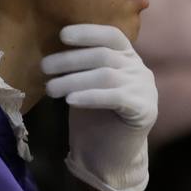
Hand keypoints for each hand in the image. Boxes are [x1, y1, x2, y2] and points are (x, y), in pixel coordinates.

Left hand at [41, 24, 155, 190]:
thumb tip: (52, 51)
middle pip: (103, 55)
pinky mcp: (145, 110)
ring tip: (50, 88)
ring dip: (73, 79)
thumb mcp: (87, 86)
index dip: (88, 32)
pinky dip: (90, 96)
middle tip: (44, 67)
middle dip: (70, 59)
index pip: (111, 36)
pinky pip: (115, 97)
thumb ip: (81, 67)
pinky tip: (70, 100)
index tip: (62, 35)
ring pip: (106, 75)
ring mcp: (145, 89)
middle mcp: (139, 69)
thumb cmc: (96, 118)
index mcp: (128, 58)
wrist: (111, 157)